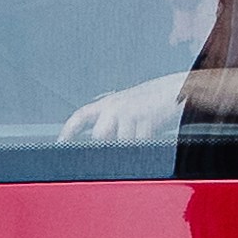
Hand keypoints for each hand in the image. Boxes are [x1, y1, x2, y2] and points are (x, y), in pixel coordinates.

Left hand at [62, 75, 188, 145]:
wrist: (176, 91)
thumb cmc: (150, 102)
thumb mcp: (125, 108)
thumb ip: (111, 124)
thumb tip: (99, 145)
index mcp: (107, 104)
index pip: (80, 116)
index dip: (69, 131)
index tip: (61, 144)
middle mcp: (114, 106)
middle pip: (100, 135)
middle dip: (107, 144)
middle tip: (116, 147)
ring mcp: (130, 112)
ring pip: (121, 141)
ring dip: (130, 145)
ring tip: (141, 135)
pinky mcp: (146, 119)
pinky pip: (140, 142)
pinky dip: (144, 145)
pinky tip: (150, 136)